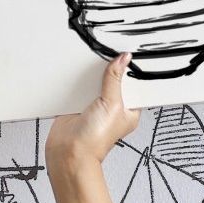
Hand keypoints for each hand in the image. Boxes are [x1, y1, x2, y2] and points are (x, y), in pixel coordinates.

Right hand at [46, 52, 141, 178]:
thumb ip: (115, 80)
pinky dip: (77, 80)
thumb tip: (123, 60)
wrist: (68, 151)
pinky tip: (76, 71)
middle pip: (114, 81)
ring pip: (95, 82)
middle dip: (111, 69)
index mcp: (129, 110)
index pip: (135, 86)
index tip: (130, 54)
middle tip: (109, 51)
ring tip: (92, 58)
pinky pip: (78, 86)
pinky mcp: (77, 104)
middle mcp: (112, 107)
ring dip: (92, 74)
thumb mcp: (112, 104)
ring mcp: (94, 105)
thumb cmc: (96, 139)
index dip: (132, 71)